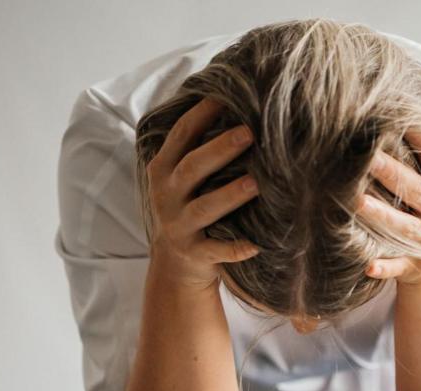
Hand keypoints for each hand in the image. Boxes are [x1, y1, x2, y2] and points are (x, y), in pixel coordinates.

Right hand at [144, 99, 260, 289]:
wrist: (175, 266)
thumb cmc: (188, 208)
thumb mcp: (180, 178)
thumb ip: (196, 148)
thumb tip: (234, 102)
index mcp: (163, 170)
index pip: (181, 135)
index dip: (201, 114)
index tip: (226, 95)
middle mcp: (167, 196)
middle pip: (192, 167)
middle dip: (220, 148)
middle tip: (250, 132)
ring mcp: (180, 226)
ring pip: (206, 207)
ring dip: (231, 194)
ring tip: (257, 182)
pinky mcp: (195, 253)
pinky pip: (217, 250)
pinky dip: (235, 248)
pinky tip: (256, 245)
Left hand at [359, 133, 420, 288]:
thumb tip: (399, 116)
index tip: (398, 120)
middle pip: (415, 190)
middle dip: (390, 172)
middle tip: (365, 156)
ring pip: (405, 227)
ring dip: (383, 214)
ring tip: (357, 202)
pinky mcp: (416, 268)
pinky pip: (399, 267)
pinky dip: (385, 267)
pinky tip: (368, 266)